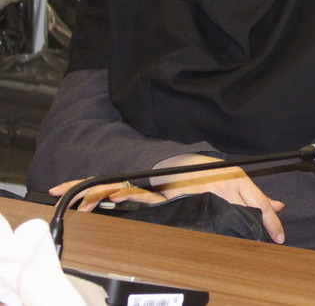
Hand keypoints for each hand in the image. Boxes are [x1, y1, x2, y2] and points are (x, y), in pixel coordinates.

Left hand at [48, 179, 165, 211]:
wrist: (182, 188)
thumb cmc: (158, 198)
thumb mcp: (131, 204)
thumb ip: (116, 203)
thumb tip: (98, 207)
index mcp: (117, 186)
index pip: (90, 184)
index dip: (72, 186)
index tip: (54, 191)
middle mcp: (123, 184)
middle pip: (95, 184)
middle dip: (75, 190)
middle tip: (59, 198)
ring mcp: (135, 187)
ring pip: (111, 188)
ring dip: (96, 196)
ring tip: (84, 207)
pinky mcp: (148, 194)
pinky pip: (134, 192)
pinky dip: (124, 194)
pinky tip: (114, 198)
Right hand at [150, 154, 285, 243]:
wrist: (179, 165)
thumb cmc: (211, 171)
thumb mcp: (236, 177)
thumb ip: (256, 194)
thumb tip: (279, 206)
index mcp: (239, 179)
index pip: (261, 203)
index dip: (272, 223)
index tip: (280, 238)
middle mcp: (226, 187)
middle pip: (248, 214)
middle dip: (257, 231)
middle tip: (262, 243)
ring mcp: (210, 196)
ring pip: (232, 221)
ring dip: (240, 233)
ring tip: (244, 243)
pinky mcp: (196, 205)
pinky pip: (213, 223)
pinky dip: (221, 232)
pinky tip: (224, 238)